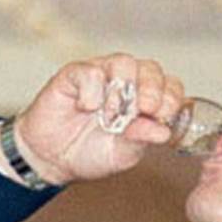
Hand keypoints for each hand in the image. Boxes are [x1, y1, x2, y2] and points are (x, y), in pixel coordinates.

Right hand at [9, 54, 184, 184]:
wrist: (51, 159)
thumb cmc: (89, 153)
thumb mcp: (121, 155)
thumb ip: (141, 140)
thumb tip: (162, 132)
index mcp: (143, 99)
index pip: (169, 86)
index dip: (170, 97)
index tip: (163, 116)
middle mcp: (126, 82)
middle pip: (150, 68)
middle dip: (152, 89)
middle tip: (145, 110)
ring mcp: (100, 75)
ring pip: (123, 62)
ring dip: (121, 90)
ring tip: (110, 115)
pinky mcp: (74, 75)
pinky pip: (90, 71)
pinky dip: (92, 91)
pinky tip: (85, 108)